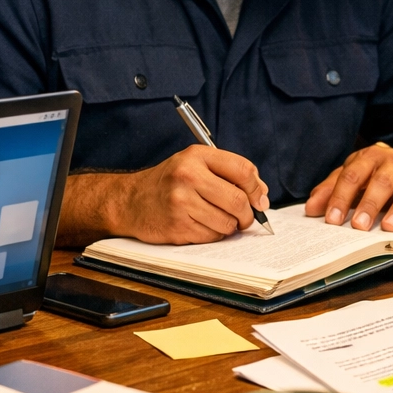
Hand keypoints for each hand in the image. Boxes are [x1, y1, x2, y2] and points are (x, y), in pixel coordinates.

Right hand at [116, 145, 269, 244]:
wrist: (131, 200)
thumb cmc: (169, 183)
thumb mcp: (195, 165)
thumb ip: (228, 174)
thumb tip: (262, 196)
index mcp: (196, 156)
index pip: (243, 170)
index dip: (257, 188)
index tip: (260, 200)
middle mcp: (188, 176)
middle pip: (238, 200)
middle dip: (247, 214)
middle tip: (244, 218)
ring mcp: (180, 202)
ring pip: (227, 223)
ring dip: (229, 227)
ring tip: (217, 220)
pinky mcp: (176, 226)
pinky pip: (211, 236)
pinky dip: (212, 235)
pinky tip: (200, 225)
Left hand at [305, 142, 392, 230]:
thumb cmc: (378, 172)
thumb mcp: (353, 174)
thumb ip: (331, 189)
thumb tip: (310, 209)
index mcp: (369, 157)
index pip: (352, 176)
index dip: (341, 198)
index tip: (332, 219)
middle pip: (381, 182)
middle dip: (369, 205)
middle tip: (359, 226)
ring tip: (389, 228)